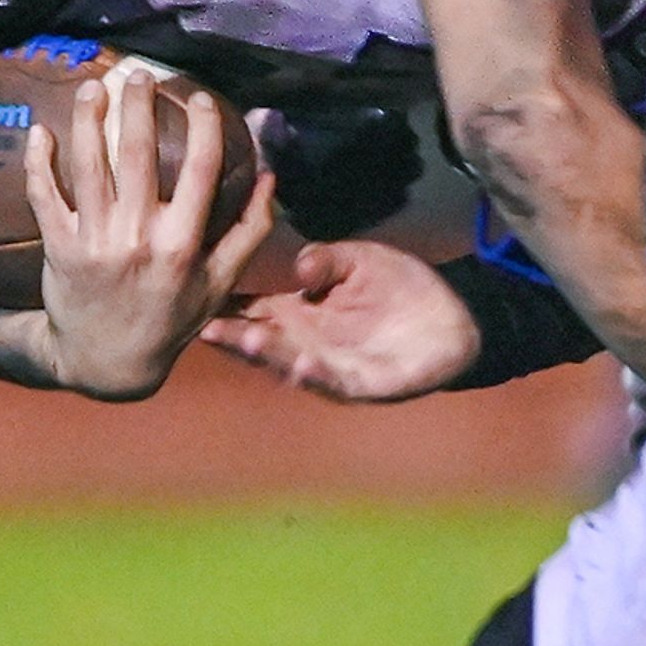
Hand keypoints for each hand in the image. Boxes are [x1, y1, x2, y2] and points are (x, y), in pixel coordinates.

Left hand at [4, 73, 278, 399]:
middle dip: (139, 105)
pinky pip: (44, 196)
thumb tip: (270, 178)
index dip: (202, 127)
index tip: (199, 96)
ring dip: (89, 119)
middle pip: (138, 155)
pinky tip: (41, 130)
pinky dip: (39, 161)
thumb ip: (249, 232)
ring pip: (89, 166)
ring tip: (93, 87)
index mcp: (183, 245)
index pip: (200, 171)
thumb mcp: (220, 284)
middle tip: (138, 74)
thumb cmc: (169, 319)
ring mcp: (95, 241)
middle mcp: (139, 238)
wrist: (107, 362)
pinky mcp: (59, 248)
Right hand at [202, 241, 482, 401]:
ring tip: (248, 338)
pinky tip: (302, 363)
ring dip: (268, 355)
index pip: (249, 309)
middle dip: (232, 336)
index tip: (189, 293)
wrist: (455, 318)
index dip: (222, 304)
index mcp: (297, 312)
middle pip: (259, 341)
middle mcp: (305, 343)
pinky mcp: (363, 385)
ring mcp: (331, 368)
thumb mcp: (358, 260)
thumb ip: (327, 260)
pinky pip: (335, 382)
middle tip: (203, 324)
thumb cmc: (399, 288)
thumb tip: (300, 267)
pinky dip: (317, 375)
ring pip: (289, 365)